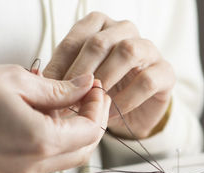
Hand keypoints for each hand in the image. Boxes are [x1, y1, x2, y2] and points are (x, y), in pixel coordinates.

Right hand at [0, 63, 110, 172]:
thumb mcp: (14, 80)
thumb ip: (57, 89)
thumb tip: (84, 88)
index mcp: (39, 142)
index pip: (91, 130)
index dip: (98, 107)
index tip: (93, 88)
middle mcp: (31, 165)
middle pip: (83, 148)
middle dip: (92, 120)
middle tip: (86, 95)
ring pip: (65, 157)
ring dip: (74, 132)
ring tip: (63, 102)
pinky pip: (43, 161)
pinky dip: (53, 141)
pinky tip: (43, 117)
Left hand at [44, 12, 174, 138]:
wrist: (134, 114)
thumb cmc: (103, 92)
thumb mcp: (77, 83)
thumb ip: (61, 77)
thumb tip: (38, 80)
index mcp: (101, 27)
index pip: (77, 37)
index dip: (61, 64)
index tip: (50, 90)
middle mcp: (126, 31)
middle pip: (101, 41)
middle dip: (81, 73)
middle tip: (69, 98)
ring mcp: (149, 50)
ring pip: (128, 52)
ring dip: (106, 79)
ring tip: (93, 102)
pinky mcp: (165, 72)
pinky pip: (147, 80)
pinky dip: (127, 98)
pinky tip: (113, 111)